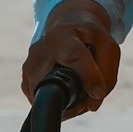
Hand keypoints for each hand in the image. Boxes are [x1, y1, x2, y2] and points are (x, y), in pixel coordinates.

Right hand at [22, 0, 119, 117]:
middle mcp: (41, 50)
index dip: (88, 77)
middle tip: (90, 100)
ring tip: (81, 91)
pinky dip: (60, 104)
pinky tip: (70, 91)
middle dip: (77, 100)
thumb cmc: (89, 39)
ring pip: (50, 99)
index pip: (75, 56)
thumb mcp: (107, 47)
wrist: (67, 27)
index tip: (98, 93)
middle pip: (57, 85)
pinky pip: (44, 102)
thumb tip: (92, 104)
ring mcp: (29, 67)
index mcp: (64, 36)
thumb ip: (107, 74)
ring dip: (70, 104)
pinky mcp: (25, 82)